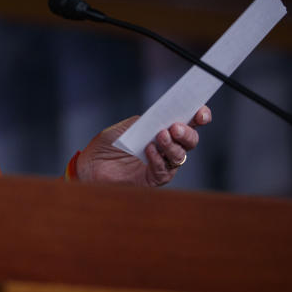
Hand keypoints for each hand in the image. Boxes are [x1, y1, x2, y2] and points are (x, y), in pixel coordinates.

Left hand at [76, 106, 210, 186]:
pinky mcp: (153, 179)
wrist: (90, 164)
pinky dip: (158, 159)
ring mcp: (162, 164)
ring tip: (160, 136)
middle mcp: (167, 147)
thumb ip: (143, 121)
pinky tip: (149, 150)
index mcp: (163, 130)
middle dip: (187, 133)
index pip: (188, 123)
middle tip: (175, 127)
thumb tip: (161, 116)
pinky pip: (163, 170)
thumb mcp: (125, 127)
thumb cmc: (108, 144)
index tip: (201, 112)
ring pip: (180, 156)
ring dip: (172, 145)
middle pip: (190, 141)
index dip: (199, 116)